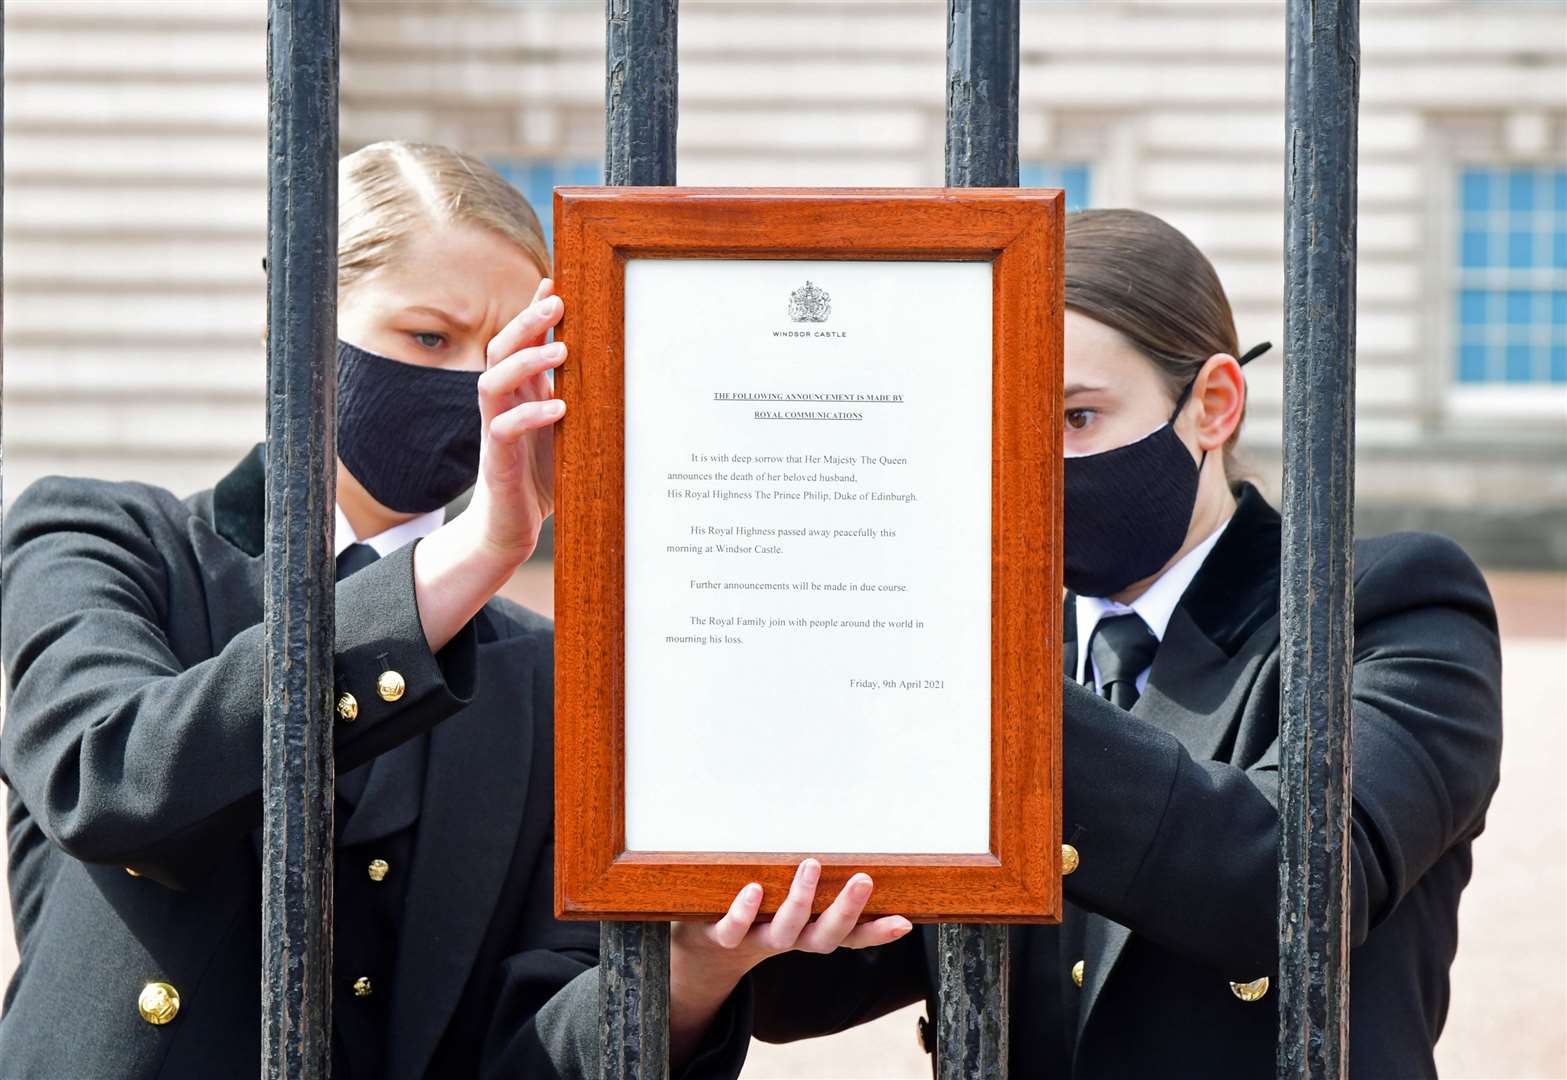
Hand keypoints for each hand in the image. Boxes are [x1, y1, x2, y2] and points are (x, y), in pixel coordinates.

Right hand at [409, 282, 565, 650]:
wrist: (509, 530)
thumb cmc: (540, 477)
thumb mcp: (563, 429)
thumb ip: (573, 395)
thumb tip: (603, 363)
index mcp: (517, 393)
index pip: (517, 341)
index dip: (532, 311)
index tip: (556, 282)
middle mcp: (501, 405)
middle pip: (500, 350)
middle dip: (526, 322)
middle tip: (557, 301)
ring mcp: (494, 431)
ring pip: (492, 382)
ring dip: (526, 362)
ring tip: (561, 350)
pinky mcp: (496, 463)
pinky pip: (503, 430)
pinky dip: (529, 415)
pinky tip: (558, 407)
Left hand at [665, 859, 912, 1063]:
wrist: (701, 952)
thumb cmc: (755, 916)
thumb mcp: (789, 904)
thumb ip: (816, 884)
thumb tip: (852, 847)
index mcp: (807, 932)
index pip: (849, 936)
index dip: (876, 933)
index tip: (904, 922)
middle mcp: (787, 940)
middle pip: (823, 936)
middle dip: (845, 910)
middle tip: (863, 880)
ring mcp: (754, 940)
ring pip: (783, 931)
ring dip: (799, 901)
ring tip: (811, 865)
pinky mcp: (720, 936)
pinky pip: (733, 929)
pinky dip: (743, 912)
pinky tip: (753, 889)